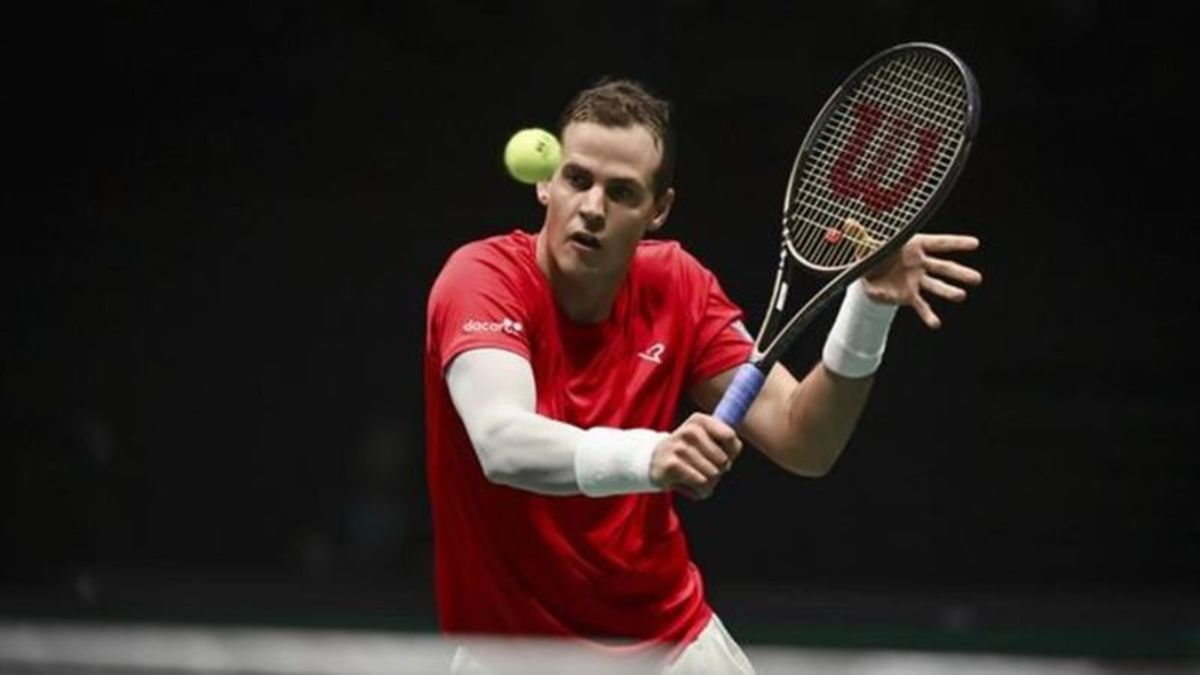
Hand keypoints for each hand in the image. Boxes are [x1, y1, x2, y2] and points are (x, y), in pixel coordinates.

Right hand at [650, 413, 741, 499]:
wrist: (656, 462)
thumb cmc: (691, 453)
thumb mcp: (709, 441)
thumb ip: (731, 445)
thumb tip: (726, 463)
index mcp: (700, 420)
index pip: (729, 436)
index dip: (731, 453)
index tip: (721, 455)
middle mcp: (689, 430)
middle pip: (723, 459)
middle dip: (719, 471)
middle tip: (705, 469)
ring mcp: (678, 446)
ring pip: (712, 473)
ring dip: (709, 482)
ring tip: (695, 477)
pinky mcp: (671, 464)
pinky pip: (701, 482)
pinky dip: (699, 490)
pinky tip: (687, 484)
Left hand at [863, 233, 981, 327]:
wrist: (868, 275)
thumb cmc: (874, 254)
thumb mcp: (867, 245)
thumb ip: (860, 236)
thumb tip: (847, 222)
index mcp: (914, 246)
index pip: (939, 243)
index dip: (957, 243)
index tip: (975, 243)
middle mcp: (920, 264)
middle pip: (944, 267)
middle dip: (960, 273)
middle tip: (977, 279)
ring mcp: (917, 281)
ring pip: (936, 286)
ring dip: (949, 291)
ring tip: (961, 296)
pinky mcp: (909, 296)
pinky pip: (921, 306)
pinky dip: (928, 315)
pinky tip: (936, 324)